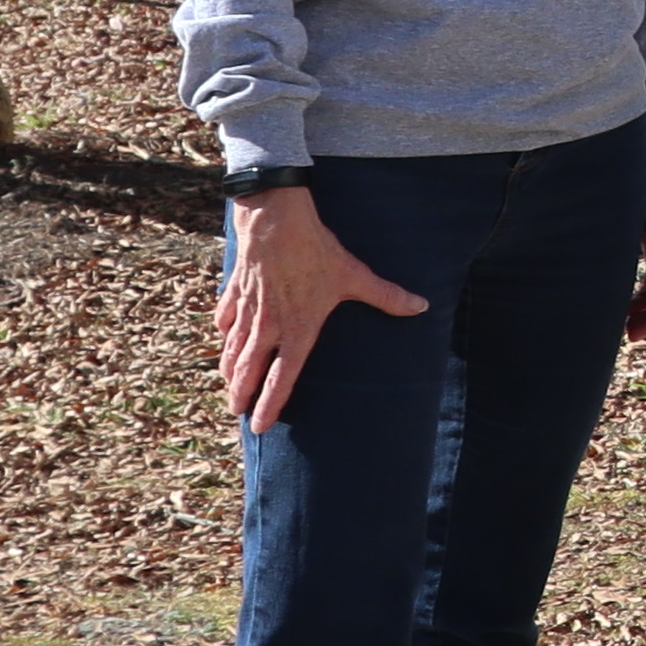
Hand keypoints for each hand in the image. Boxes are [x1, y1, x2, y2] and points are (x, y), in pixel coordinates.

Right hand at [213, 187, 425, 434]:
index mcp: (296, 329)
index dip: (270, 404)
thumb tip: (421, 306)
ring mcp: (248, 310)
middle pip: (248, 370)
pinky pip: (225, 318)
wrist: (275, 220)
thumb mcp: (354, 275)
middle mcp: (268, 325)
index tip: (259, 425)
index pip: (281, 377)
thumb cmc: (316, 251)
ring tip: (229, 386)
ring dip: (229, 370)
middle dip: (240, 394)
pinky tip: (224, 340)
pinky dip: (224, 333)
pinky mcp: (236, 291)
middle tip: (236, 412)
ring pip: (233, 348)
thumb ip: (386, 296)